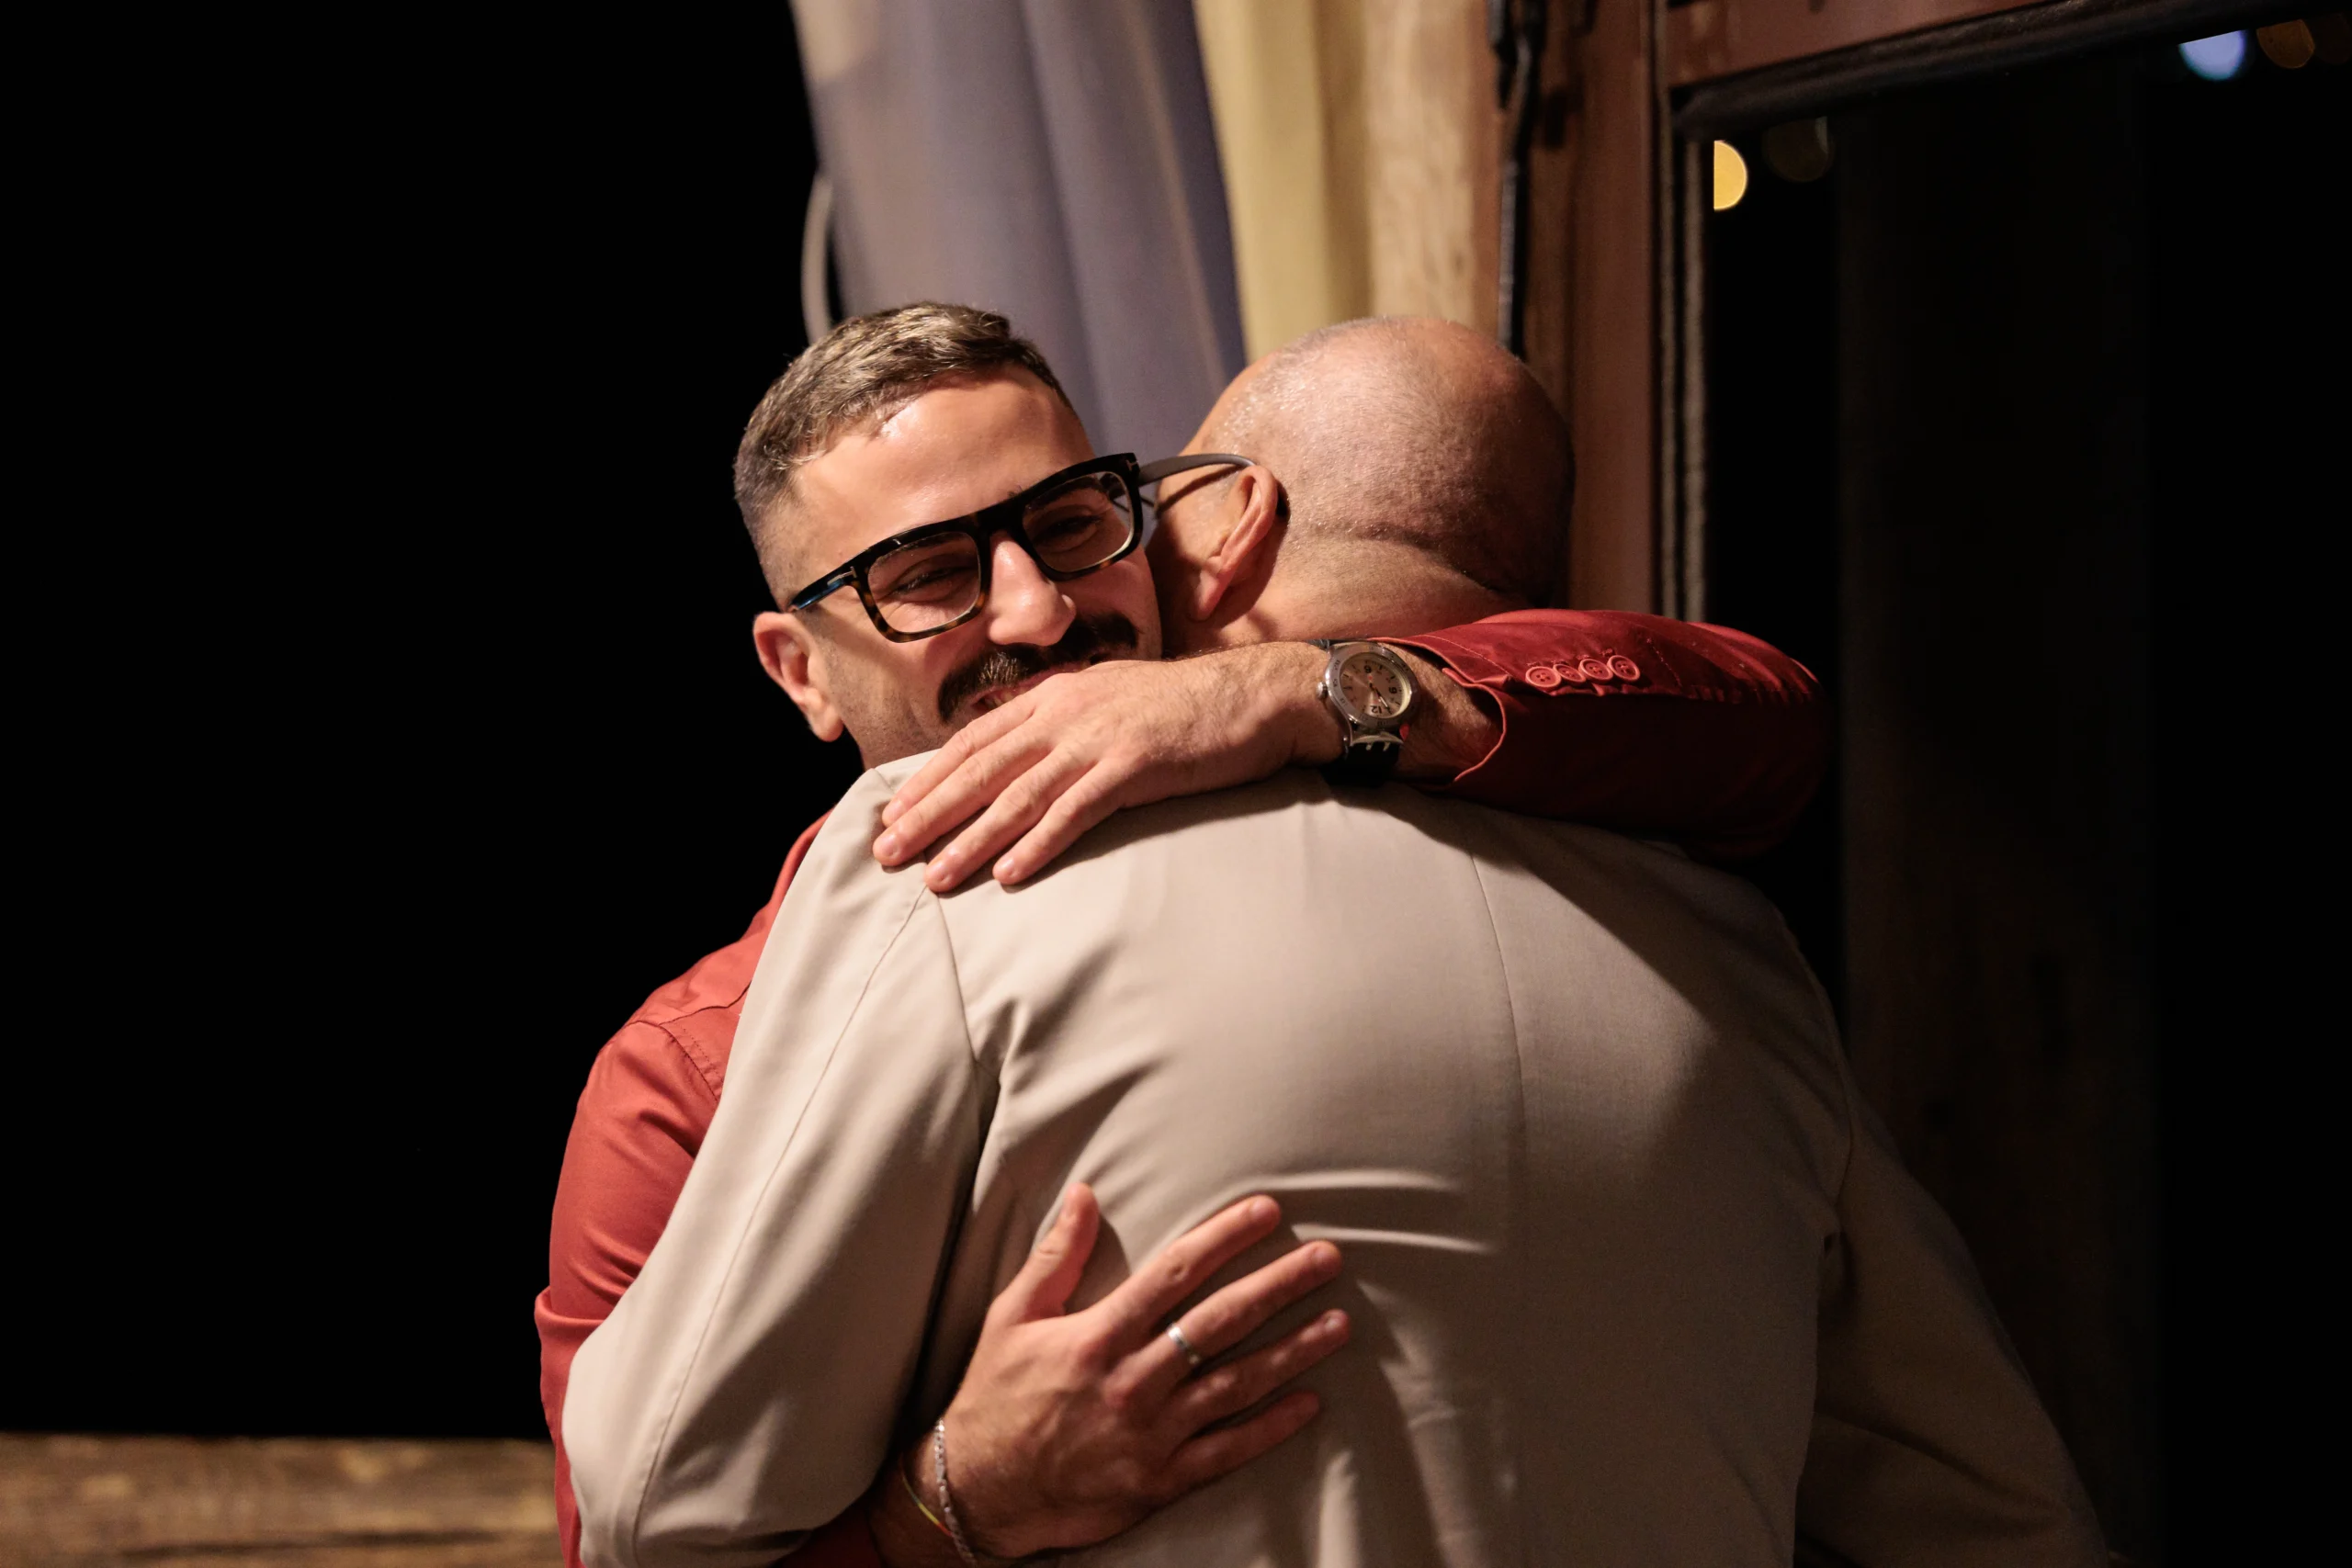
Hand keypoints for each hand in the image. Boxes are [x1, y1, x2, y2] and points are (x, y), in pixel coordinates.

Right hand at [870, 1185, 1347, 1563]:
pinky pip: (1227, 1451)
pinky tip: (1310, 1402)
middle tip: (1325, 1259)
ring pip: (1235, 1385)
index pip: (1174, 1274)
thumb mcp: (1012, 1317)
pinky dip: (1271, 1428)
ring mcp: (1150, 1434)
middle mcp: (1131, 1382)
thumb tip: (1085, 1193)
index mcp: (1097, 1336)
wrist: (979, 1492)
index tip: (1267, 1212)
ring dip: (1292, 1352)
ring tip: (1338, 1323)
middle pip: (1219, 1323)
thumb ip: (1056, 1255)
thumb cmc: (995, 1397)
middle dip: (1278, 1286)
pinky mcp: (1160, 1480)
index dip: (1224, 1238)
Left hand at [873, 645, 1335, 891]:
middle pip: (980, 771)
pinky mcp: (1134, 767)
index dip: (928, 779)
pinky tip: (1009, 875)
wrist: (1255, 696)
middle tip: (885, 853)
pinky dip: (1038, 845)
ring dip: (971, 840)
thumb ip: (1064, 723)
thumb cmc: (1186, 708)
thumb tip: (1021, 755)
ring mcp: (1099, 738)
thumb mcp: (1111, 701)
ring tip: (934, 877)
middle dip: (928, 814)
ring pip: (1017, 796)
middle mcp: (1065, 712)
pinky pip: (1075, 812)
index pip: (974, 741)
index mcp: (1056, 695)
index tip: (892, 814)